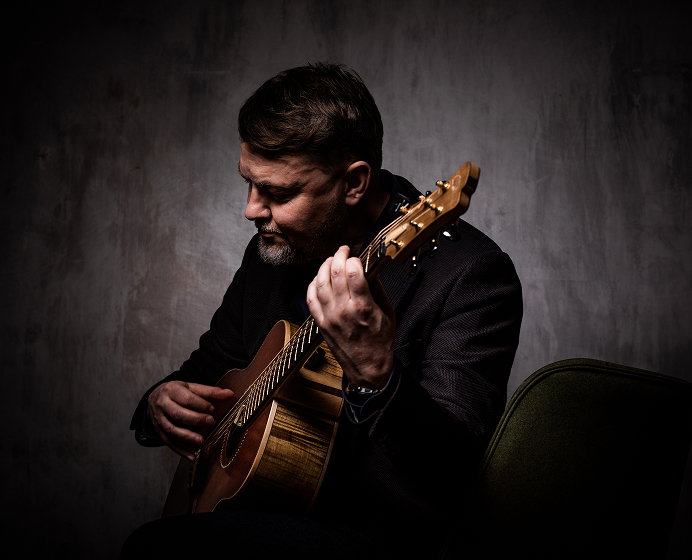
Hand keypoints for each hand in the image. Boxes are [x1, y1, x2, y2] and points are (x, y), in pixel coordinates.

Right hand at [147, 381, 232, 459]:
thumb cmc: (178, 392)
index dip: (200, 404)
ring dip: (187, 437)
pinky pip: (168, 442)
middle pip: (177, 414)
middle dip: (195, 419)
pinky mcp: (159, 431)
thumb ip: (211, 392)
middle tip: (211, 422)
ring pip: (172, 429)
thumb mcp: (193, 388)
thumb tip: (230, 394)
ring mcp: (159, 419)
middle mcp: (163, 404)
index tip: (212, 409)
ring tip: (201, 441)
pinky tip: (191, 456)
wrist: (156, 398)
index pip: (186, 398)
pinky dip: (180, 450)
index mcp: (171, 390)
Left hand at [306, 245, 394, 389]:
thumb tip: (370, 270)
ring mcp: (329, 317)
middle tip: (343, 251)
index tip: (356, 255)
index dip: (354, 258)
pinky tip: (318, 279)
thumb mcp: (387, 313)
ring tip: (331, 261)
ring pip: (320, 282)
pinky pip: (310, 298)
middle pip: (335, 273)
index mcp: (363, 307)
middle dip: (339, 256)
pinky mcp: (321, 323)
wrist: (368, 368)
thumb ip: (377, 289)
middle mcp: (343, 311)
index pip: (353, 272)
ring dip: (324, 267)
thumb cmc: (379, 344)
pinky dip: (313, 284)